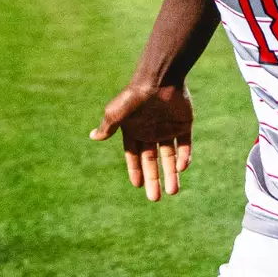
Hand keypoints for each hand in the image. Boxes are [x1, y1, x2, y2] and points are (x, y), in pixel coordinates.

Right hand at [89, 84, 192, 201]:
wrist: (160, 78)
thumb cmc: (135, 96)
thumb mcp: (117, 113)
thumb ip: (108, 126)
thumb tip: (93, 136)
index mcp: (134, 130)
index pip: (134, 156)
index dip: (136, 170)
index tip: (137, 185)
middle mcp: (151, 131)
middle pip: (152, 160)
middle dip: (154, 179)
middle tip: (155, 198)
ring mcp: (168, 128)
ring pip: (170, 156)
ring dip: (171, 173)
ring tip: (173, 192)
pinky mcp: (184, 124)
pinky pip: (185, 145)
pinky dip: (184, 157)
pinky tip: (181, 168)